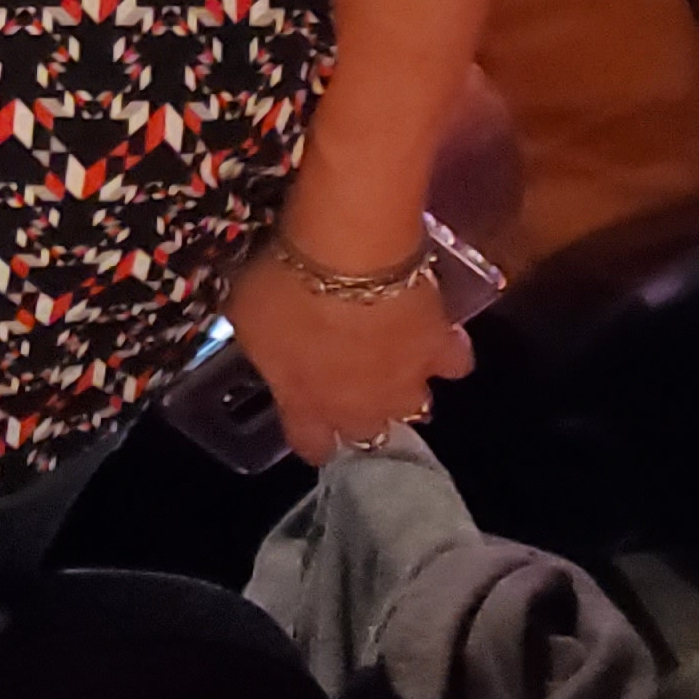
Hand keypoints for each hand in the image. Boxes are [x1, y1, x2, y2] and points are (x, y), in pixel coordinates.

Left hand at [221, 241, 472, 466]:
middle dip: (361, 413)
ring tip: (396, 358)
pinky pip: (452, 362)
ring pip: (415, 405)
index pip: (313, 446)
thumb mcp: (246, 318)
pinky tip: (434, 330)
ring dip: (403, 386)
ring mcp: (406, 383)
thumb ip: (264, 349)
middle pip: (368, 433)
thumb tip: (270, 351)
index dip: (312, 435)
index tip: (311, 420)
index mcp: (307, 406)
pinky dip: (444, 350)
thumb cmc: (284, 285)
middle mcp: (361, 408)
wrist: (349, 252)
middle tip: (354, 381)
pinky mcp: (441, 351)